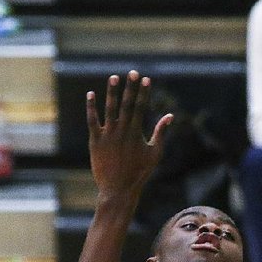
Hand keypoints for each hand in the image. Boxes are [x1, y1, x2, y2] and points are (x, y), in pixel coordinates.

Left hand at [87, 70, 173, 198]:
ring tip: (114, 77)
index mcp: (136, 134)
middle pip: (126, 105)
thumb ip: (161, 133)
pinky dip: (91, 107)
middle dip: (130, 87)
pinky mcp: (95, 141)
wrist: (118, 190)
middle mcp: (122, 132)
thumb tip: (170, 116)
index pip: (140, 108)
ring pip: (109, 109)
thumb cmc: (139, 173)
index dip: (143, 93)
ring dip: (112, 92)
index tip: (145, 79)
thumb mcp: (154, 153)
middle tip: (132, 72)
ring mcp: (107, 136)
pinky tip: (91, 94)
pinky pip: (92, 121)